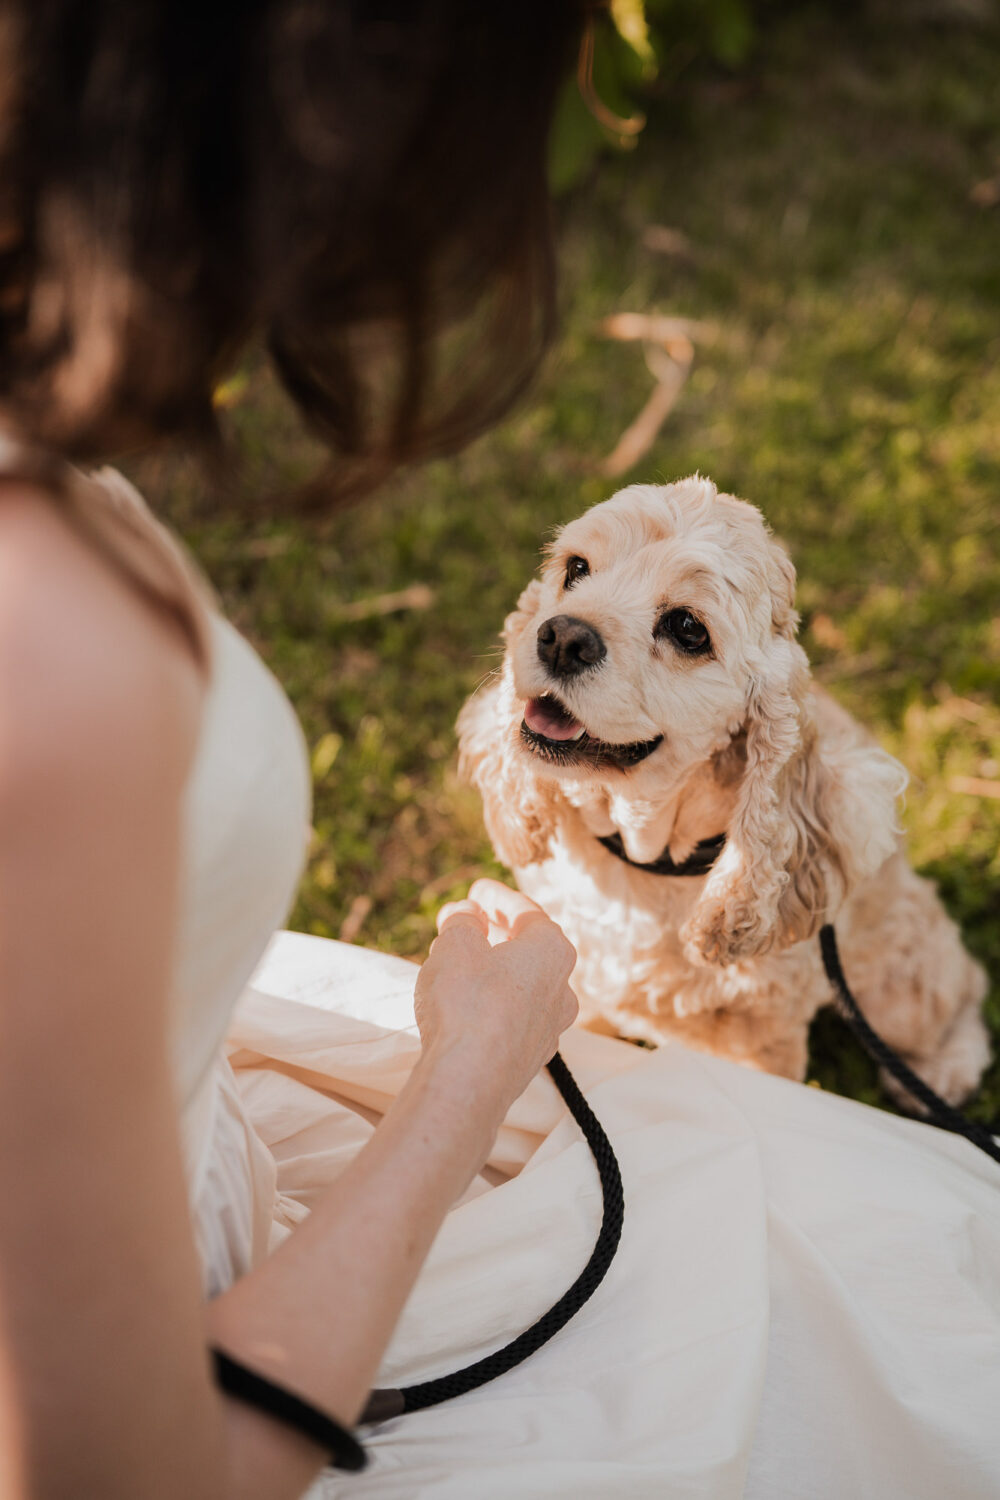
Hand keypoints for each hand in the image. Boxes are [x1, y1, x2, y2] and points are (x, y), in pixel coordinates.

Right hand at [414, 880, 577, 1119]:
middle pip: (529, 948)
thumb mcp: (456, 944)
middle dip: (495, 930)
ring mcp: (550, 1026)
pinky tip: (470, 1003)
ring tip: (463, 960)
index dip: (497, 897)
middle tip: (465, 920)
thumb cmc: (466, 1003)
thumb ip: (464, 921)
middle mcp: (561, 987)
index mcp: (552, 950)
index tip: (476, 890)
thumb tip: (469, 915)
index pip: (526, 911)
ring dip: (496, 967)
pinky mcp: (531, 1056)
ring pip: (524, 984)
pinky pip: (515, 1016)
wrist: (469, 1080)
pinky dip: (495, 1001)